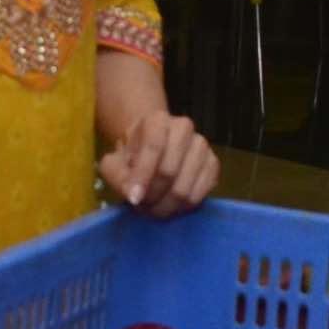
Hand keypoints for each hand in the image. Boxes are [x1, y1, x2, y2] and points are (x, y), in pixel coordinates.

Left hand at [99, 113, 218, 217]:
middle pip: (169, 171)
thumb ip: (118, 177)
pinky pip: (201, 193)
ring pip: (185, 187)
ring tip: (154, 208)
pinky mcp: (213, 163)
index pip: (153, 146)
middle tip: (142, 207)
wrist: (154, 146)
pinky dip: (183, 206)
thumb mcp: (115, 162)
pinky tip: (172, 205)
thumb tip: (134, 196)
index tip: (134, 199)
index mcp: (157, 120)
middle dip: (153, 196)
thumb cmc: (133, 154)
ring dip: (167, 205)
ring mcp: (202, 145)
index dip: (143, 175)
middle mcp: (184, 127)